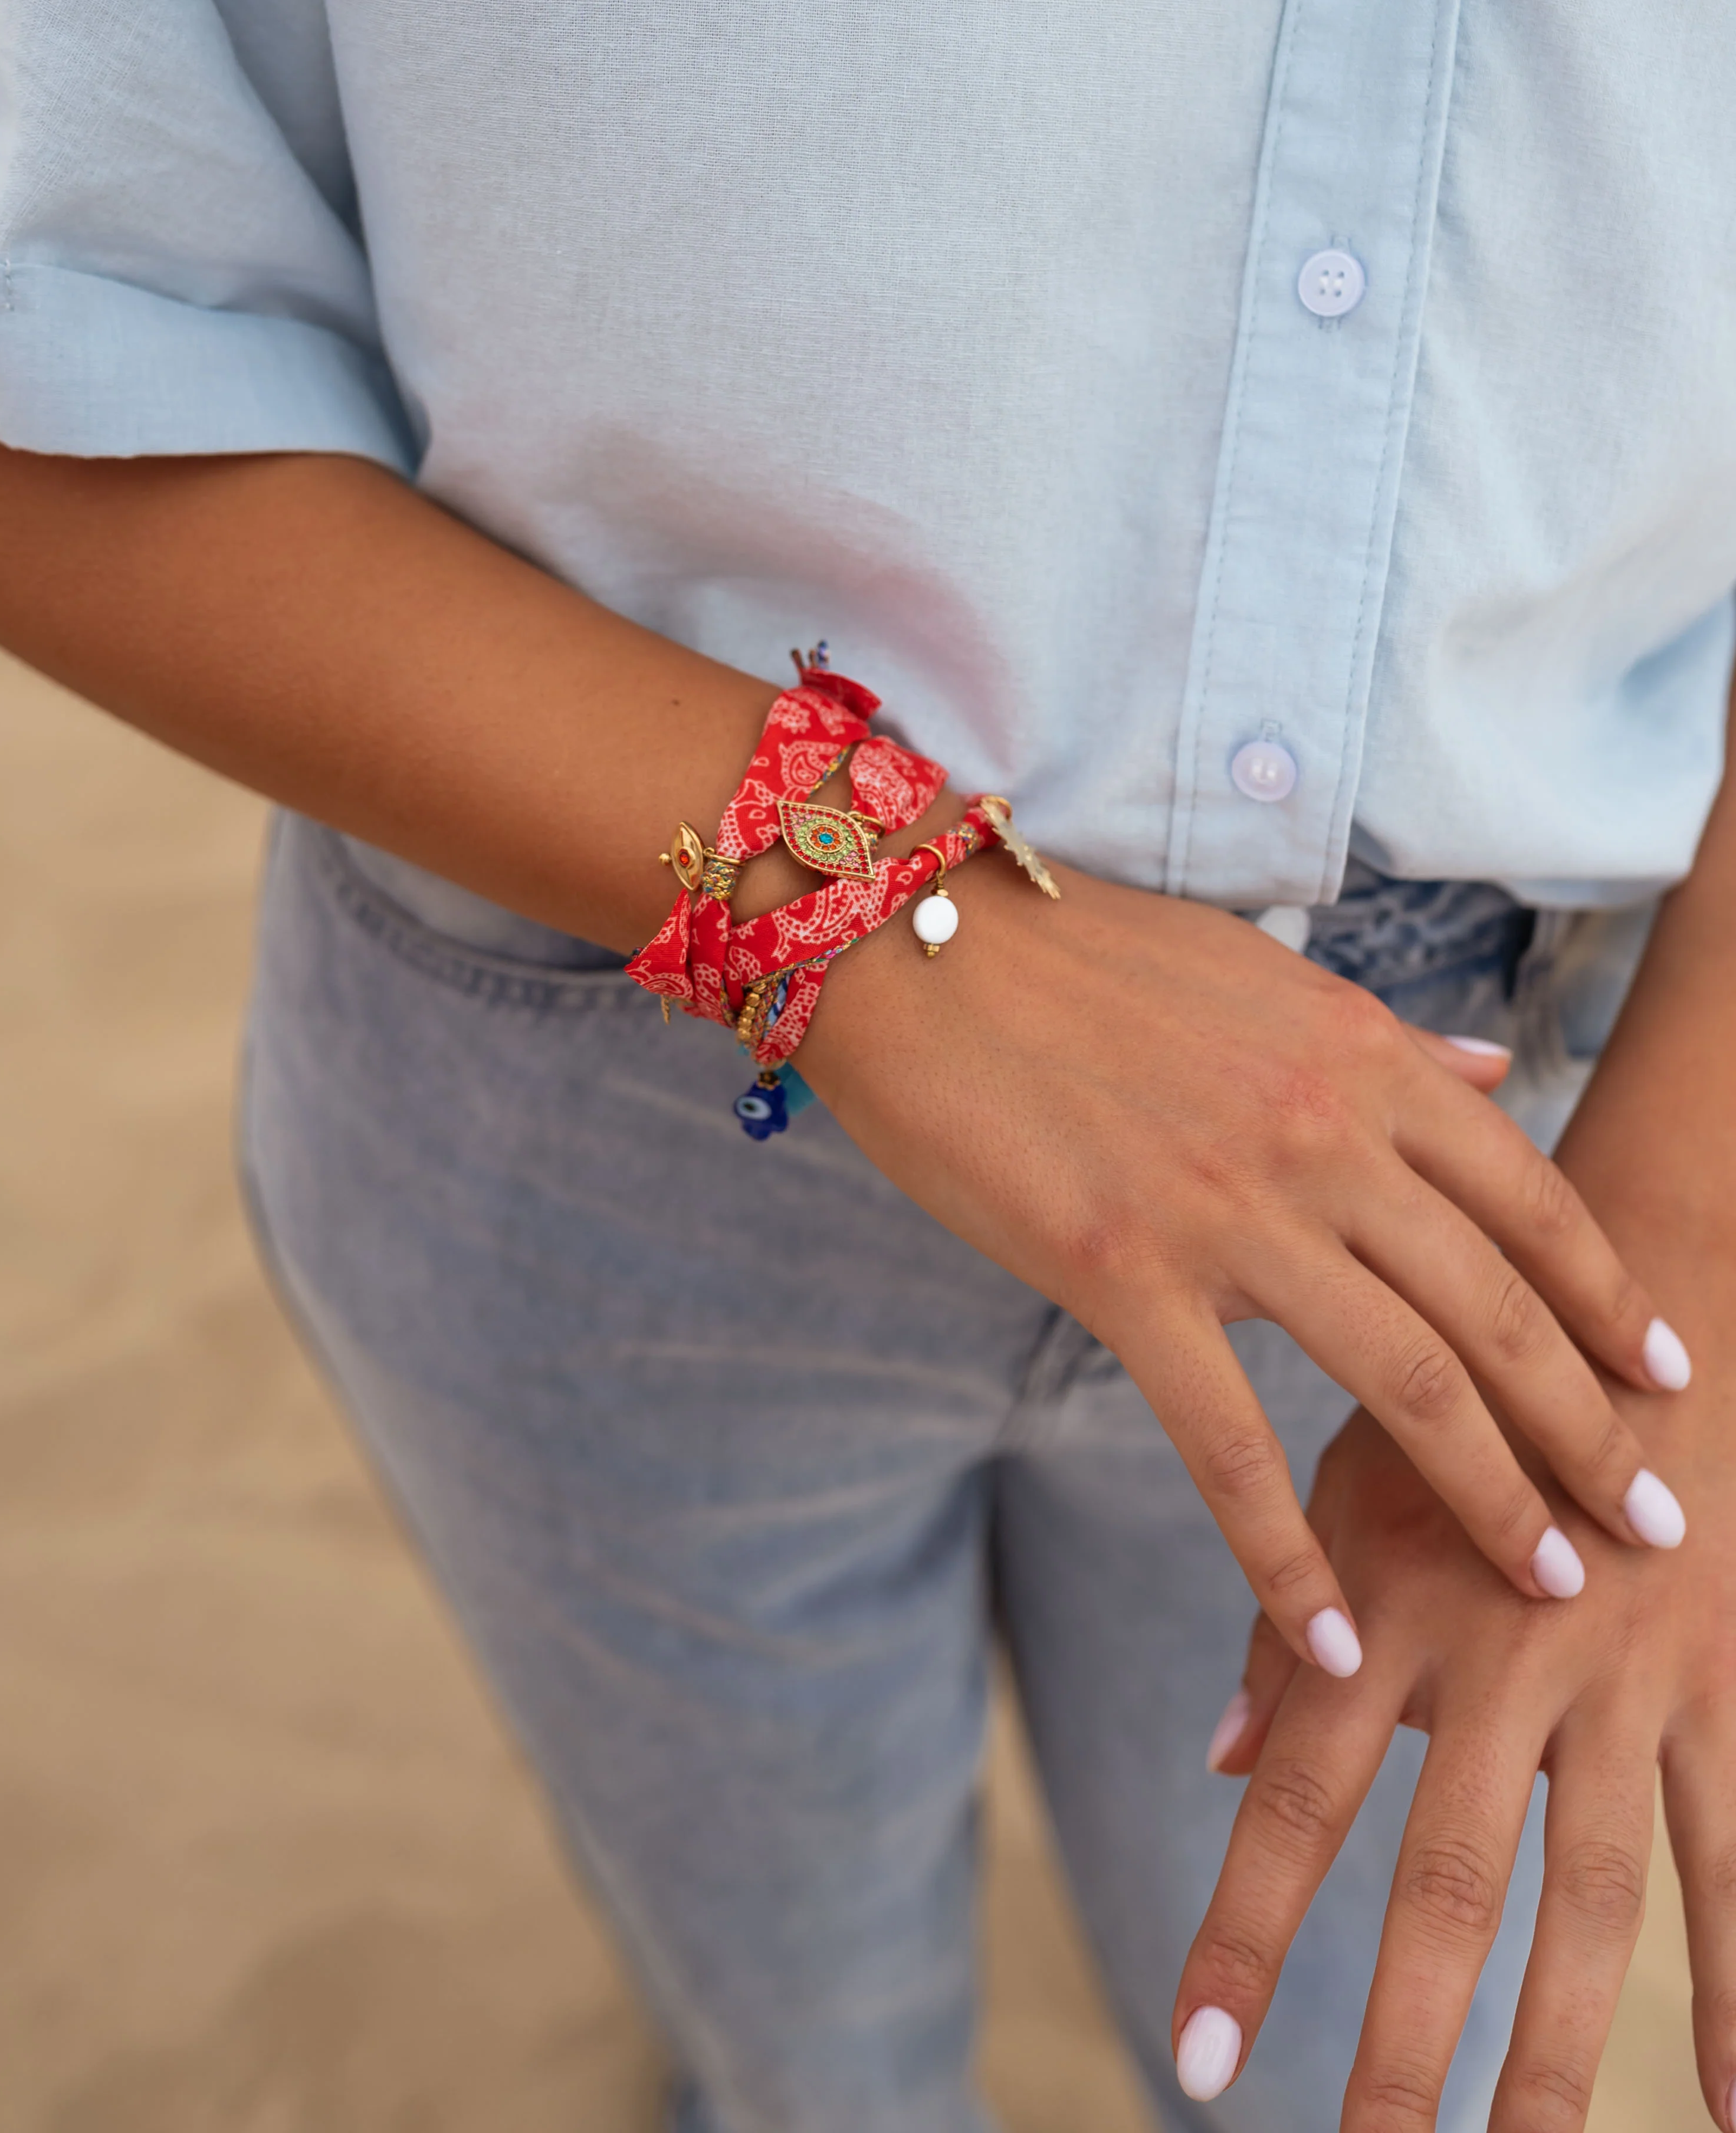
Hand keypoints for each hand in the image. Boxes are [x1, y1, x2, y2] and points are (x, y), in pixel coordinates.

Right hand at [801, 848, 1690, 1675]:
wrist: (917, 944)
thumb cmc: (1082, 956)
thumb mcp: (1262, 975)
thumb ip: (1387, 1044)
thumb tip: (1497, 1073)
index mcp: (1360, 1056)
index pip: (1531, 1198)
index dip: (1615, 1300)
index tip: (1673, 1380)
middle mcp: (1322, 1135)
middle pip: (1499, 1311)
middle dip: (1594, 1434)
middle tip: (1657, 1527)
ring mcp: (1227, 1211)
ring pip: (1406, 1381)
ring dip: (1491, 1501)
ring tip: (1549, 1586)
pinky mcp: (1120, 1276)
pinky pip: (1227, 1443)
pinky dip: (1286, 1554)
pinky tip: (1332, 1632)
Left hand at [1172, 1395, 1735, 2127]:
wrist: (1646, 1314)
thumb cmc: (1465, 1404)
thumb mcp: (1349, 1481)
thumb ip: (1282, 1621)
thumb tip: (1215, 1766)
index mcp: (1387, 1611)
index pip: (1293, 1802)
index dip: (1243, 1935)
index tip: (1199, 2067)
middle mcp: (1500, 1656)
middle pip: (1447, 1884)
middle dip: (1404, 2042)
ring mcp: (1624, 1680)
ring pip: (1593, 1897)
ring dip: (1562, 2050)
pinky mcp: (1722, 1685)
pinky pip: (1735, 1854)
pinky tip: (1732, 2103)